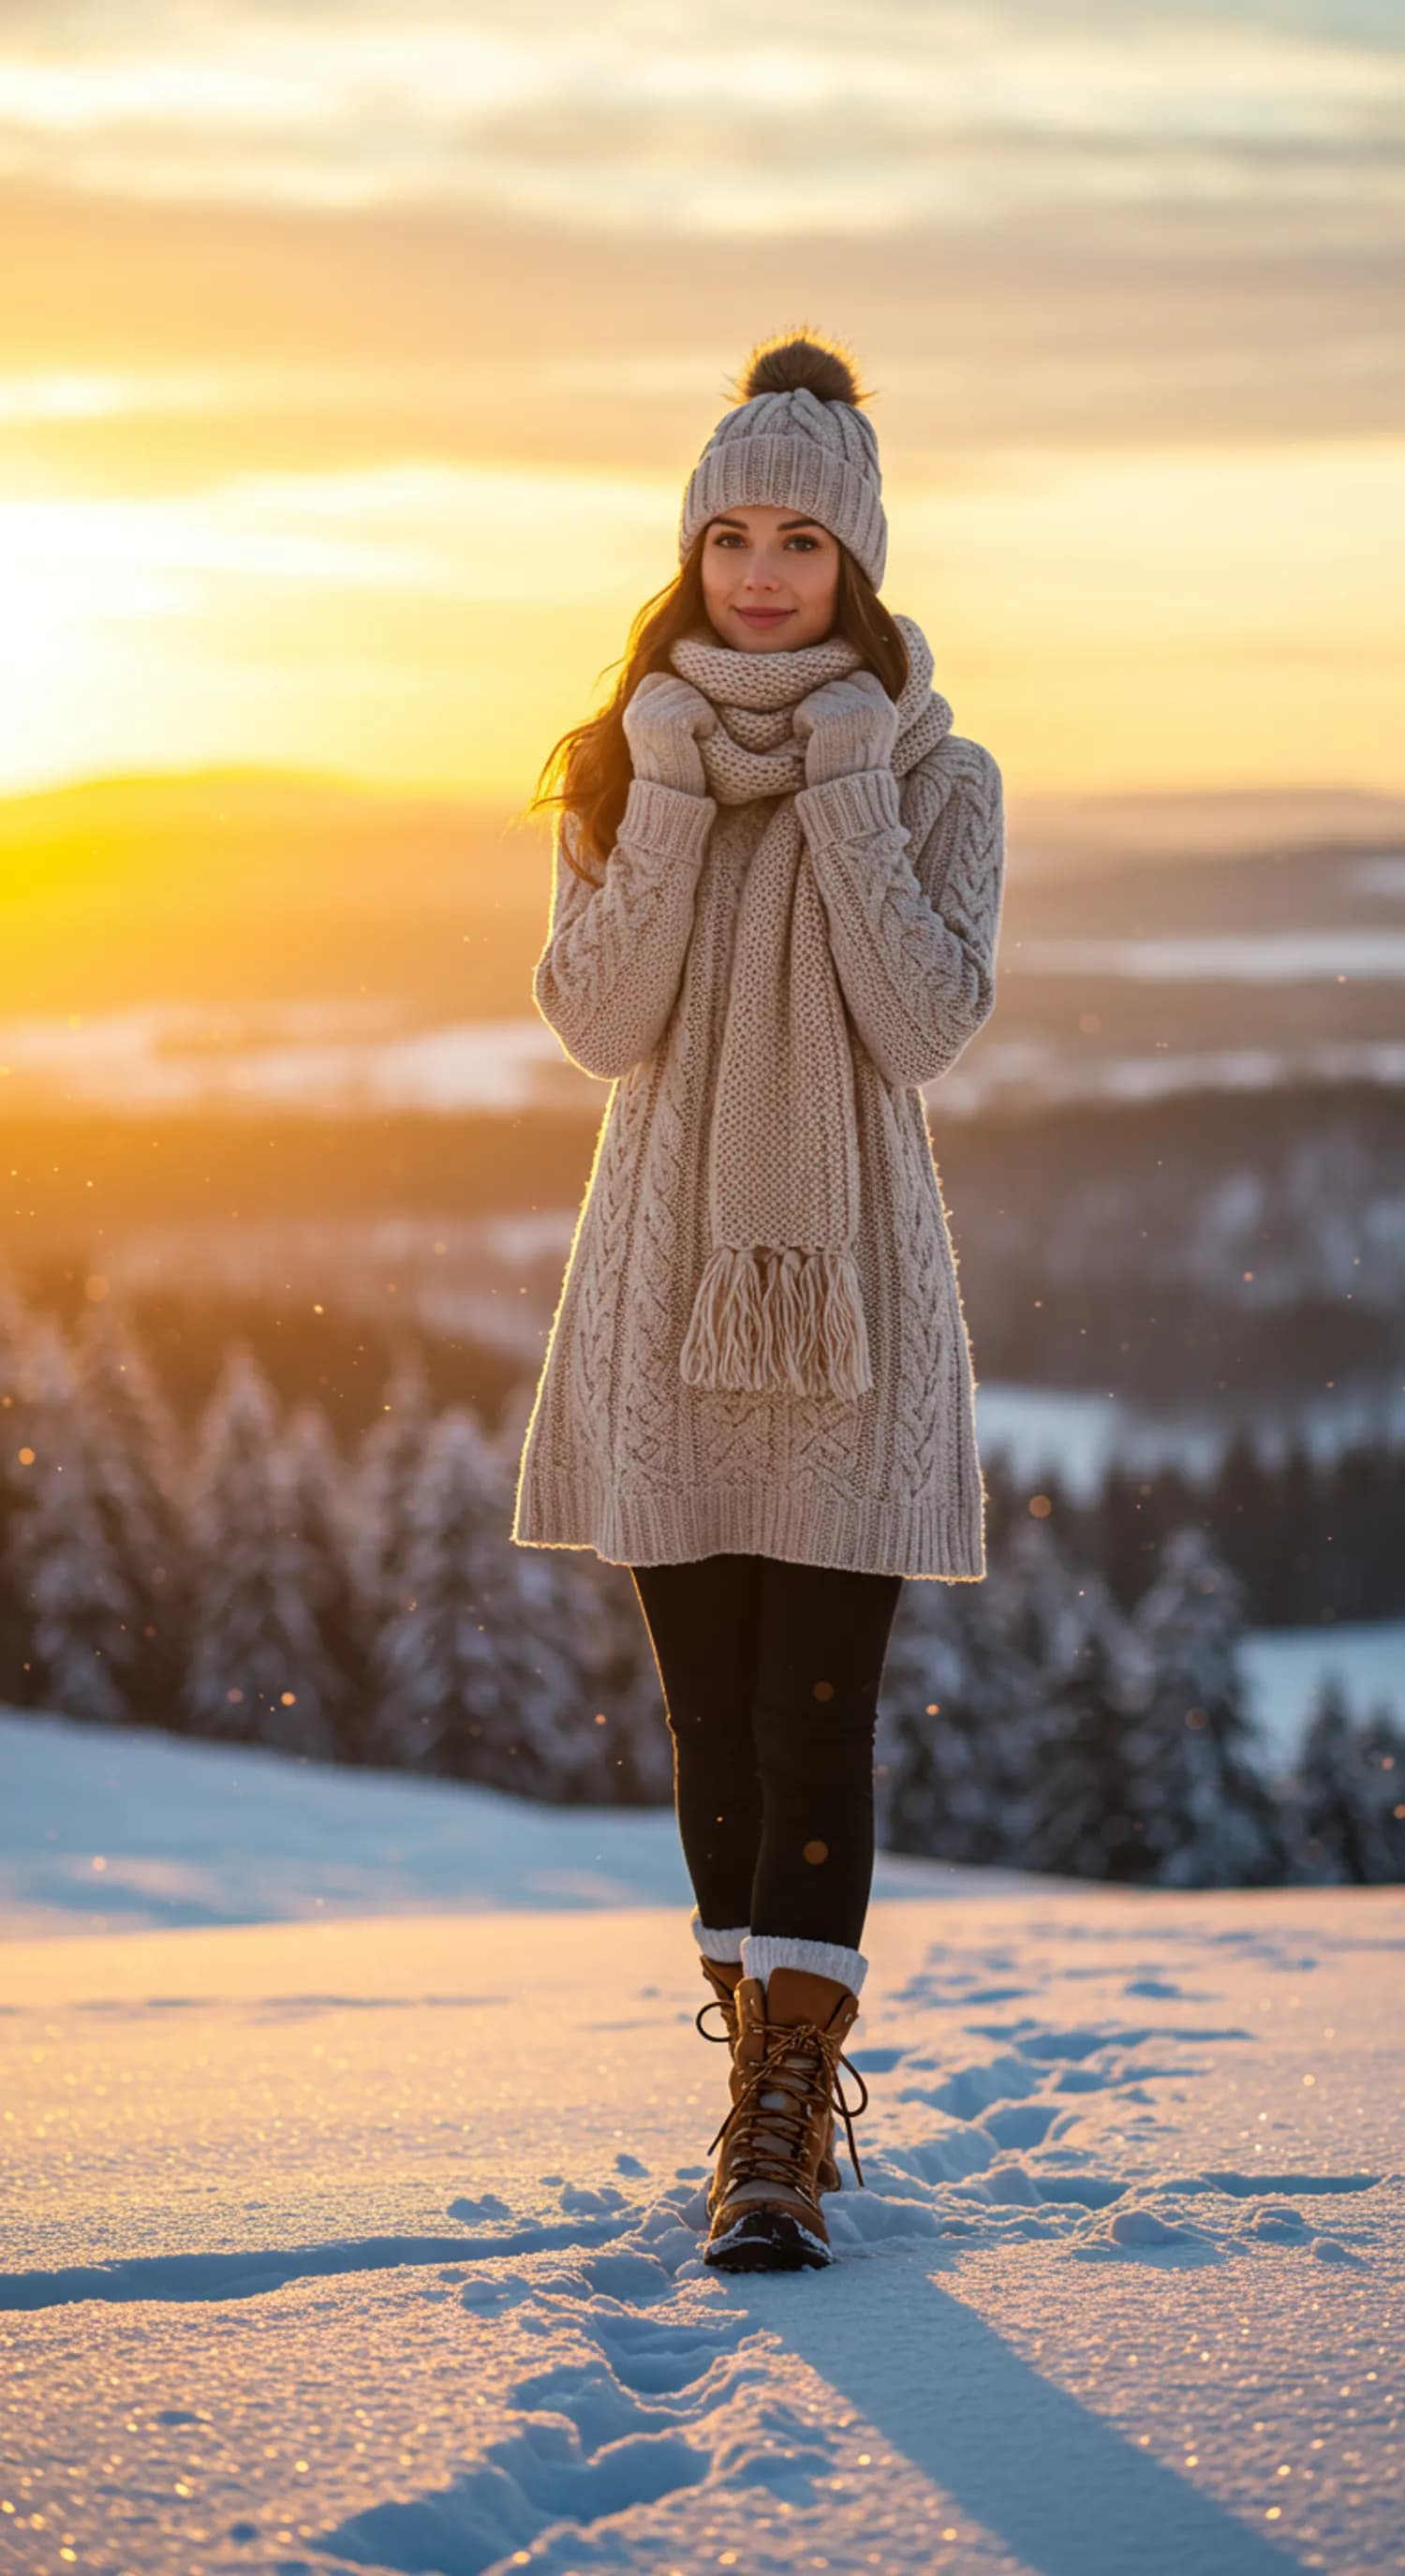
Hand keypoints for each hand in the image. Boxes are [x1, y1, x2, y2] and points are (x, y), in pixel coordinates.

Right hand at [622, 672, 716, 797]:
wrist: (671, 806)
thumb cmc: (677, 770)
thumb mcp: (663, 732)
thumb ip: (665, 704)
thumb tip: (681, 667)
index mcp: (631, 709)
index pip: (664, 679)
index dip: (682, 699)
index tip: (681, 730)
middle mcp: (634, 710)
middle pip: (680, 683)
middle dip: (694, 707)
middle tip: (689, 740)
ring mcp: (647, 716)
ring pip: (691, 694)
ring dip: (702, 717)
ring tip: (693, 744)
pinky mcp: (665, 724)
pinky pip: (699, 708)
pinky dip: (707, 726)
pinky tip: (698, 746)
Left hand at [793, 671, 898, 787]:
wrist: (851, 799)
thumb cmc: (856, 773)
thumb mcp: (873, 735)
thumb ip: (866, 710)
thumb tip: (844, 684)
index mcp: (885, 707)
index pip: (860, 679)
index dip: (845, 697)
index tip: (841, 721)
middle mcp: (871, 703)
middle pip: (835, 686)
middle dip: (826, 708)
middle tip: (832, 740)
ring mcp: (849, 708)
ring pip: (817, 697)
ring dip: (813, 719)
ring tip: (826, 746)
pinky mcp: (827, 716)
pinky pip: (802, 712)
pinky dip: (801, 730)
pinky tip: (815, 748)